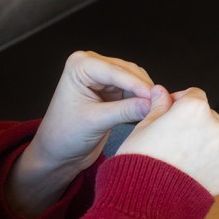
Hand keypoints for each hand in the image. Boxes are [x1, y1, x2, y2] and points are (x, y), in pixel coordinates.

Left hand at [8, 51, 154, 216]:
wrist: (58, 153)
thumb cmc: (64, 136)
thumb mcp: (95, 122)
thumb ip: (125, 111)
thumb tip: (152, 104)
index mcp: (80, 65)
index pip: (115, 71)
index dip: (137, 85)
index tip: (155, 97)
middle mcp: (91, 65)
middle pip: (128, 72)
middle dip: (144, 89)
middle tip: (160, 105)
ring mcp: (103, 77)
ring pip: (135, 80)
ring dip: (146, 94)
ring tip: (157, 109)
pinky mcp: (112, 89)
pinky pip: (135, 90)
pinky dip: (143, 100)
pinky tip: (150, 110)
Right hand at [117, 86, 218, 195]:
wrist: (145, 201)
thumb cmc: (140, 162)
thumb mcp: (143, 127)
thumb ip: (159, 106)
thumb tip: (161, 92)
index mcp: (195, 110)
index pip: (194, 95)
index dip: (180, 101)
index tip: (170, 111)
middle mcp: (215, 128)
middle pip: (208, 117)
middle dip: (193, 124)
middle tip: (172, 139)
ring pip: (214, 141)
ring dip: (201, 145)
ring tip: (178, 159)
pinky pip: (216, 164)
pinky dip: (205, 167)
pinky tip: (186, 174)